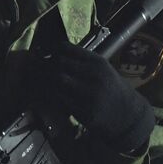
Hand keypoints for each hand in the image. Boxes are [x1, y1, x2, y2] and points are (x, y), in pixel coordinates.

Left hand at [30, 43, 154, 153]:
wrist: (127, 114)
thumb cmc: (111, 89)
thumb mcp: (102, 70)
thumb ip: (82, 62)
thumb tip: (54, 53)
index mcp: (97, 62)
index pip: (66, 49)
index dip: (51, 51)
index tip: (45, 55)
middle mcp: (94, 75)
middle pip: (59, 63)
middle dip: (45, 65)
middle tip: (36, 68)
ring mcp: (89, 94)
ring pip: (57, 80)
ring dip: (44, 79)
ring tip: (38, 80)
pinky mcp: (84, 110)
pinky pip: (60, 99)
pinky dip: (50, 95)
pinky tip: (46, 94)